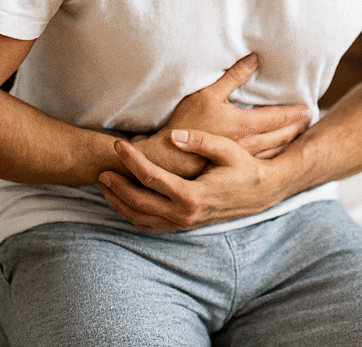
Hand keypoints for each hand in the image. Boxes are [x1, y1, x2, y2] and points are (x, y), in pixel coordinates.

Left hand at [99, 128, 286, 232]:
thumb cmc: (244, 167)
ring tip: (105, 186)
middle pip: (139, 203)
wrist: (261, 193)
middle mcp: (185, 214)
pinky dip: (132, 215)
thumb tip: (174, 136)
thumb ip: (200, 142)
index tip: (118, 144)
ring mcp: (183, 224)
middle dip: (117, 187)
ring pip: (141, 219)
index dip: (131, 160)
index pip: (151, 178)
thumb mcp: (226, 148)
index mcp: (192, 194)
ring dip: (120, 204)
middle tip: (100, 170)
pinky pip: (151, 226)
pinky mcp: (183, 226)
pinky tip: (123, 201)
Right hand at [132, 54, 309, 178]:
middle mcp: (247, 144)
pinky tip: (275, 156)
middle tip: (309, 122)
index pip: (277, 118)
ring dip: (287, 144)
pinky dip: (273, 157)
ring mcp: (240, 160)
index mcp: (244, 124)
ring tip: (298, 138)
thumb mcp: (208, 93)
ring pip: (272, 151)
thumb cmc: (185, 124)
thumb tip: (254, 59)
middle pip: (280, 136)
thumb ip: (233, 76)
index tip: (308, 109)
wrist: (167, 160)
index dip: (293, 113)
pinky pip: (260, 163)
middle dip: (296, 129)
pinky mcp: (231, 169)